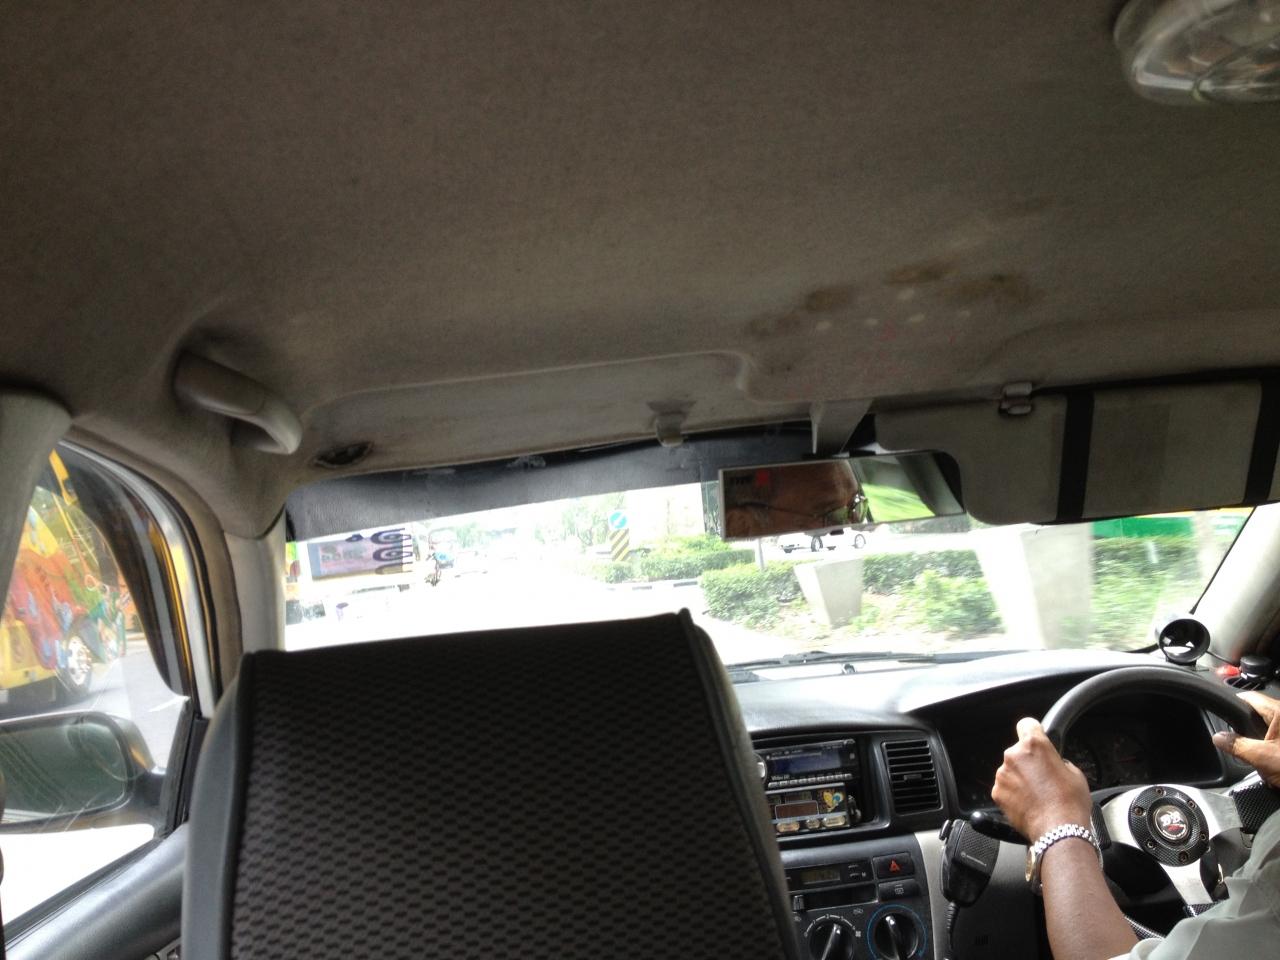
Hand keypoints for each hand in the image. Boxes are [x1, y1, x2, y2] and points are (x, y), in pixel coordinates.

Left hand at [992, 717, 1092, 840]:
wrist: (1058, 831)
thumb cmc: (1070, 803)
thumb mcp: (1075, 773)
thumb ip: (1059, 761)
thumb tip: (1055, 763)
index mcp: (1035, 745)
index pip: (1027, 724)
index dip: (1033, 731)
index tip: (1035, 737)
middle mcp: (1014, 755)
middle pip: (1019, 751)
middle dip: (1028, 761)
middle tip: (1043, 777)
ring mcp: (1003, 774)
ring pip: (1011, 770)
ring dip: (1020, 778)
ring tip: (1037, 795)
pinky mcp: (997, 792)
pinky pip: (1005, 787)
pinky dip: (1013, 793)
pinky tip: (1028, 803)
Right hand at [1213, 692, 1279, 786]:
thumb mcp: (1262, 758)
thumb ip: (1237, 745)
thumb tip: (1218, 738)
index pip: (1249, 697)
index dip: (1233, 705)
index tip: (1222, 715)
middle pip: (1260, 712)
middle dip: (1249, 727)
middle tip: (1242, 744)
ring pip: (1271, 726)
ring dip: (1262, 739)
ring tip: (1261, 757)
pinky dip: (1274, 746)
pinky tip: (1275, 762)